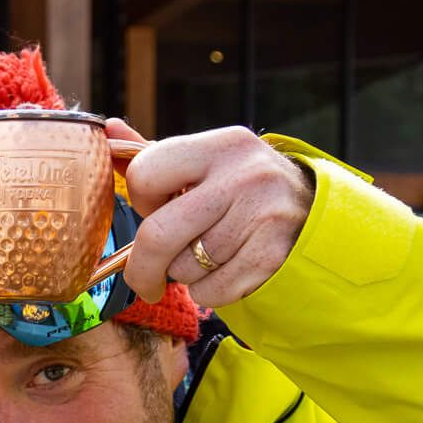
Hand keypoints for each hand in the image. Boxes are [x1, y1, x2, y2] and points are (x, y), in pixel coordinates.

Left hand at [111, 120, 314, 310]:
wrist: (315, 214)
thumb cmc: (241, 190)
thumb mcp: (205, 164)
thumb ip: (155, 153)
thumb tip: (108, 130)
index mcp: (219, 145)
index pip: (144, 175)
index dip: (141, 201)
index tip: (154, 210)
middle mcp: (243, 174)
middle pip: (158, 235)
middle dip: (142, 268)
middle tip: (145, 280)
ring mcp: (262, 214)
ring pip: (185, 268)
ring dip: (185, 275)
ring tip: (207, 258)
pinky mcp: (273, 254)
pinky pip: (213, 290)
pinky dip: (210, 293)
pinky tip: (227, 272)